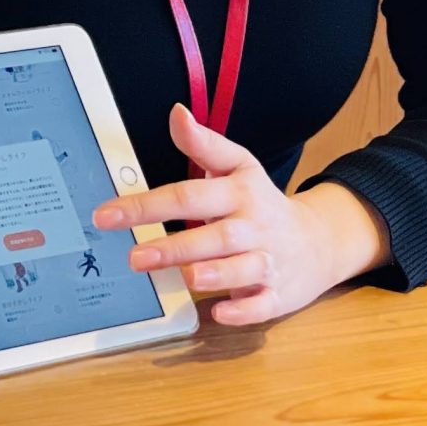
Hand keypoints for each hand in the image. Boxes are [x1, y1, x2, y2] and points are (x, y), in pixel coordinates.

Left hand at [93, 105, 389, 326]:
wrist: (319, 241)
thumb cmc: (263, 203)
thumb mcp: (239, 167)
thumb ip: (204, 145)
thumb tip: (176, 113)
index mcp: (239, 193)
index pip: (190, 195)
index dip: (148, 204)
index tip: (107, 214)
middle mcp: (254, 226)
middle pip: (216, 235)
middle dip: (178, 247)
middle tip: (136, 256)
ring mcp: (268, 261)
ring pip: (243, 268)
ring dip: (215, 274)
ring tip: (184, 278)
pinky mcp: (277, 294)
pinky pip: (262, 304)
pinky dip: (243, 310)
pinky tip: (220, 312)